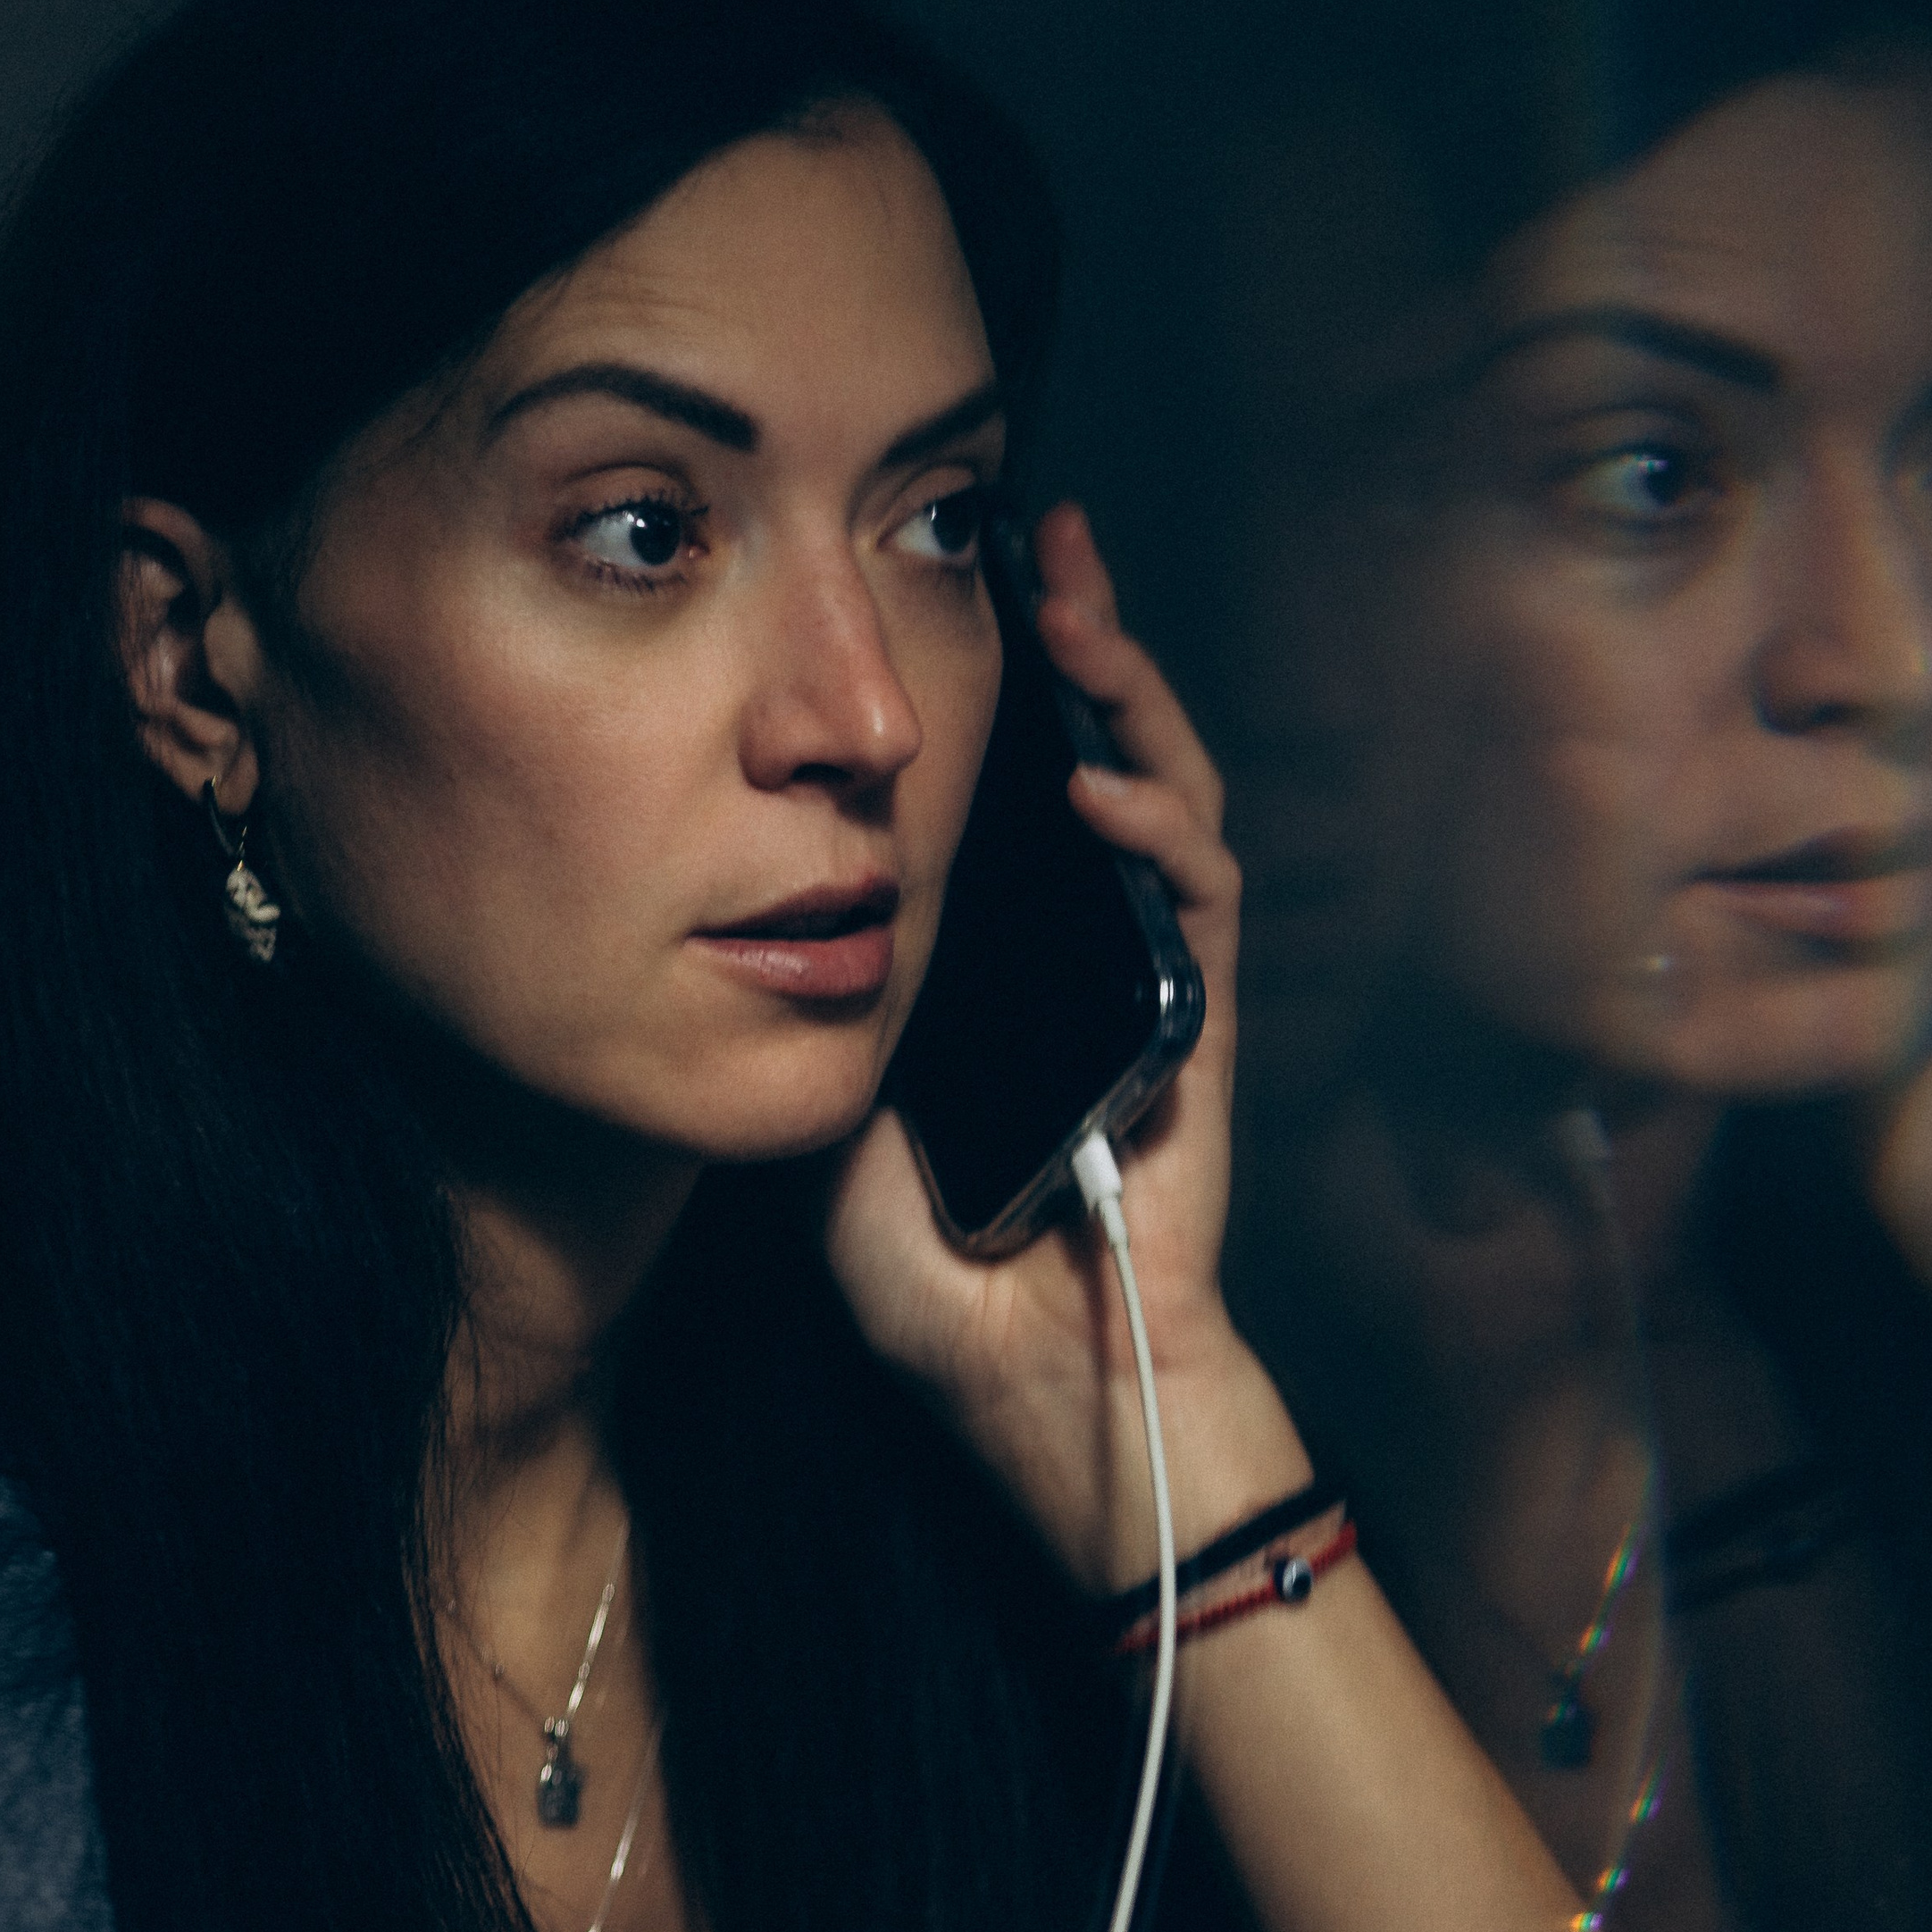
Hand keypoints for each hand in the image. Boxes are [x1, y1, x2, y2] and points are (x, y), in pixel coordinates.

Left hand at [827, 508, 1295, 1589]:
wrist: (1035, 1387)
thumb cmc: (932, 1280)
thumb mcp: (823, 1117)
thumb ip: (808, 1017)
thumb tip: (730, 918)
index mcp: (1001, 956)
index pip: (1006, 791)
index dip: (994, 690)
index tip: (950, 584)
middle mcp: (1082, 947)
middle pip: (1098, 759)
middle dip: (1082, 642)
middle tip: (1046, 543)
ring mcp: (1150, 978)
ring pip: (1167, 798)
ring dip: (1132, 699)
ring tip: (1079, 615)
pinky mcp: (1200, 1023)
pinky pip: (1195, 900)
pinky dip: (1159, 831)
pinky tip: (1101, 789)